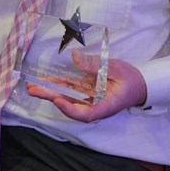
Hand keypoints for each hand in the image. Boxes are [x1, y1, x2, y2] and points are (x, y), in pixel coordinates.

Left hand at [26, 49, 146, 122]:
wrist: (138, 83)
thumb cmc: (129, 78)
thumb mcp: (115, 68)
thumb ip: (96, 64)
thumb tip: (75, 56)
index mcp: (106, 105)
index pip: (87, 114)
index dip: (71, 109)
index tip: (59, 100)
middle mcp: (94, 105)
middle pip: (71, 105)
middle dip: (51, 98)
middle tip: (33, 90)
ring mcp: (89, 99)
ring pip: (67, 97)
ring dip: (50, 92)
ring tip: (32, 86)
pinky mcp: (86, 92)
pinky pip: (70, 90)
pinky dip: (57, 85)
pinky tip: (44, 81)